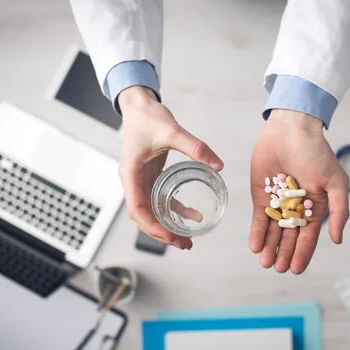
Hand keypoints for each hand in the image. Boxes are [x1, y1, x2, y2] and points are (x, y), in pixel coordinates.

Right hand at [118, 86, 223, 249]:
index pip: (137, 209)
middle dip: (162, 233)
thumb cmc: (148, 117)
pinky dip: (175, 211)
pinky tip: (193, 216)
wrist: (139, 105)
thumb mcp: (172, 131)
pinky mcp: (151, 177)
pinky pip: (161, 200)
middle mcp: (133, 182)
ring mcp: (141, 181)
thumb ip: (196, 147)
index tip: (170, 236)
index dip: (152, 226)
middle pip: (144, 217)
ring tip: (188, 241)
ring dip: (168, 227)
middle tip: (184, 244)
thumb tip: (218, 165)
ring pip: (152, 212)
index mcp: (130, 174)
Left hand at [249, 110, 349, 273]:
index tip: (296, 269)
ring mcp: (277, 203)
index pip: (309, 236)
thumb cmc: (316, 153)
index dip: (303, 253)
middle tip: (278, 268)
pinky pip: (258, 218)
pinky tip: (255, 246)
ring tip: (265, 262)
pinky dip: (256, 232)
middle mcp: (296, 209)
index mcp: (316, 207)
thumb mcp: (335, 181)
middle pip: (289, 237)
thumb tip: (337, 239)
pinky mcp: (261, 195)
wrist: (291, 129)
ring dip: (269, 247)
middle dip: (284, 254)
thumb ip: (339, 210)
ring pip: (272, 231)